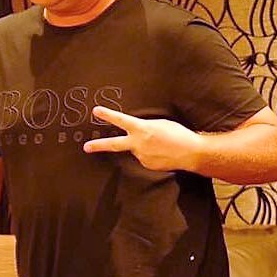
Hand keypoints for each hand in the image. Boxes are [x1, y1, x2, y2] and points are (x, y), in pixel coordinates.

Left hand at [83, 106, 198, 171]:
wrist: (191, 153)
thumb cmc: (178, 134)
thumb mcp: (160, 123)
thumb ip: (145, 127)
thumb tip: (138, 132)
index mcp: (142, 129)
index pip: (121, 120)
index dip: (108, 115)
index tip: (96, 111)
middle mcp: (138, 144)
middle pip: (114, 144)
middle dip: (98, 145)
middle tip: (86, 147)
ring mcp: (141, 156)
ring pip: (136, 150)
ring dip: (144, 147)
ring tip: (161, 145)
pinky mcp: (147, 165)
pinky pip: (145, 158)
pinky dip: (151, 154)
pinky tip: (162, 153)